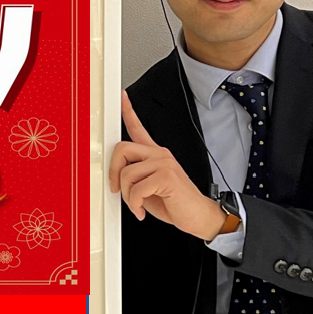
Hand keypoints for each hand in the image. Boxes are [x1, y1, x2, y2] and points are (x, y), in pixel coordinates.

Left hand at [110, 92, 226, 240]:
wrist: (198, 216)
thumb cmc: (175, 203)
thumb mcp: (148, 188)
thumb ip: (133, 176)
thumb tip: (115, 176)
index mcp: (156, 155)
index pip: (138, 128)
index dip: (128, 111)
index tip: (122, 96)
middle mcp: (160, 154)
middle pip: (122, 149)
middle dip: (114, 173)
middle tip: (118, 189)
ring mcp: (165, 163)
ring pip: (126, 173)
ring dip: (127, 195)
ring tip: (137, 204)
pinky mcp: (167, 176)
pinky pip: (136, 189)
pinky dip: (135, 204)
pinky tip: (142, 210)